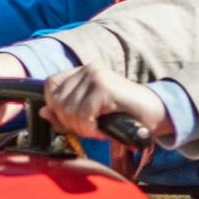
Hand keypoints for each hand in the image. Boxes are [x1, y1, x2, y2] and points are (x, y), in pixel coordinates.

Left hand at [41, 65, 174, 143]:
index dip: (56, 108)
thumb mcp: (90, 117)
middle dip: (70, 122)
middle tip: (90, 129)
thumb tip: (42, 112)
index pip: (50, 86)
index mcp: (83, 72)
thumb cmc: (123, 116)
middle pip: (56, 101)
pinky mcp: (104, 87)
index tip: (75, 121)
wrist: (156, 114)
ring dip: (82, 128)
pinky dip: (91, 129)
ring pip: (68, 110)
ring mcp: (97, 76)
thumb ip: (65, 115)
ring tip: (99, 129)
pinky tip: (104, 129)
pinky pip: (83, 115)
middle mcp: (88, 69)